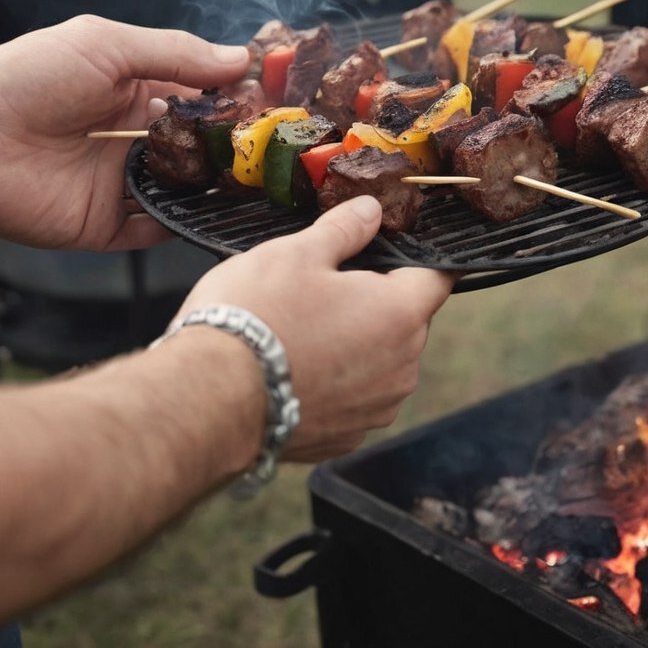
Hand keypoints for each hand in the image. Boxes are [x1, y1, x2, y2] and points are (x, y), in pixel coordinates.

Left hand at [0, 15, 249, 249]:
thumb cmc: (31, 78)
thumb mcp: (107, 46)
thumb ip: (175, 54)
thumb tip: (241, 58)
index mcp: (133, 91)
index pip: (196, 97)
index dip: (232, 99)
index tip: (275, 102)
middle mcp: (130, 138)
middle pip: (194, 147)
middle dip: (230, 148)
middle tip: (273, 151)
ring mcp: (118, 184)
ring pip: (181, 190)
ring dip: (214, 189)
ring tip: (255, 186)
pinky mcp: (103, 225)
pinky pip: (152, 231)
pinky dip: (180, 227)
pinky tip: (213, 219)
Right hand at [178, 195, 454, 460]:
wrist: (209, 399)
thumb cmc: (256, 318)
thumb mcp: (297, 252)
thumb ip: (345, 229)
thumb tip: (371, 211)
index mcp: (400, 314)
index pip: (437, 276)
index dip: (417, 256)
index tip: (396, 248)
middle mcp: (401, 368)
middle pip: (406, 319)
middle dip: (376, 299)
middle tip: (324, 284)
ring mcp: (374, 409)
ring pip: (381, 359)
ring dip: (356, 342)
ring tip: (302, 327)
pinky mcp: (345, 436)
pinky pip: (353, 396)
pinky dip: (334, 379)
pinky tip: (294, 365)